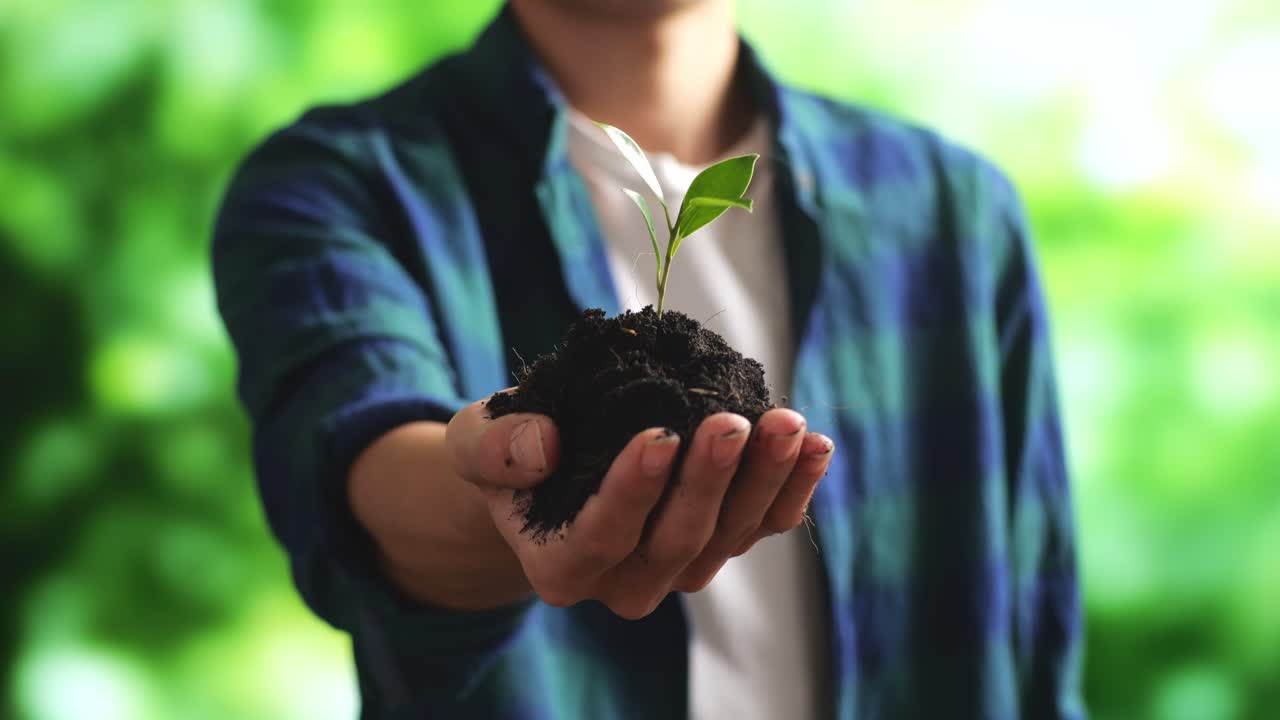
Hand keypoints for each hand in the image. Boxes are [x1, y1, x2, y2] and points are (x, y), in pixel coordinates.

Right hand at [447, 396, 833, 618]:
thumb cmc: (510, 455)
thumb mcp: (476, 441)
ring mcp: (678, 568)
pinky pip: (764, 526)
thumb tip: (542, 447)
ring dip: (763, 480)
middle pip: (677, 540)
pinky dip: (793, 488)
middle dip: (709, 480)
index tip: (661, 434)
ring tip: (785, 423)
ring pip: (729, 535)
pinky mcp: (719, 542)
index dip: (633, 490)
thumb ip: (494, 448)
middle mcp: (623, 581)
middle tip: (732, 422)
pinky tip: (814, 444)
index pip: (601, 536)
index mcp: (560, 565)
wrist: (547, 472)